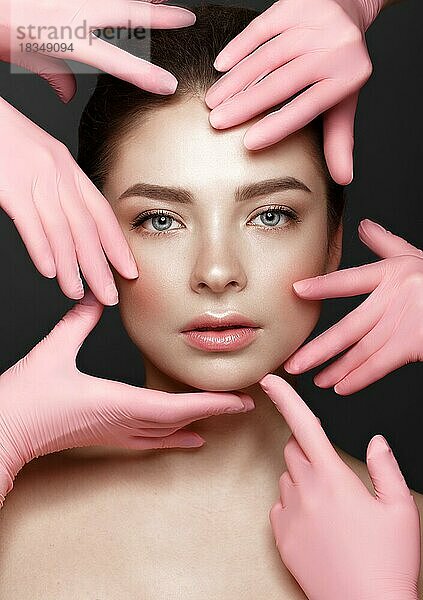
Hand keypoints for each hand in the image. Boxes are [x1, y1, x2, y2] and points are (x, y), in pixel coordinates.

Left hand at [0, 0, 195, 101]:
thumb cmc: (1, 29)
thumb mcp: (27, 58)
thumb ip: (54, 76)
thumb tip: (67, 97)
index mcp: (67, 38)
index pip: (116, 60)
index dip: (145, 74)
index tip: (169, 85)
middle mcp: (73, 11)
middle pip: (127, 13)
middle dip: (160, 18)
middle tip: (186, 18)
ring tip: (166, 0)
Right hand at [0, 97, 140, 304]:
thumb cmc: (5, 137)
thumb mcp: (40, 159)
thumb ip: (57, 189)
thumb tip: (67, 228)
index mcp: (68, 167)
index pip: (101, 212)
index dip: (117, 245)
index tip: (129, 270)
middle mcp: (57, 172)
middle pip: (87, 228)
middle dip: (101, 266)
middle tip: (110, 294)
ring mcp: (34, 177)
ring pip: (61, 230)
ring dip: (72, 267)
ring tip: (77, 292)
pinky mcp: (10, 185)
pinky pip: (31, 222)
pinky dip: (42, 249)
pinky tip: (50, 271)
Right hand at [0, 290, 253, 507]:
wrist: (6, 434)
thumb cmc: (26, 400)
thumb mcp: (54, 352)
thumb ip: (78, 322)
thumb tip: (98, 296)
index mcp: (116, 403)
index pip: (176, 407)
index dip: (210, 403)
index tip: (238, 400)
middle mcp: (123, 422)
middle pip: (181, 419)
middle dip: (216, 410)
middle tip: (248, 402)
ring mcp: (117, 432)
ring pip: (169, 431)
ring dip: (200, 422)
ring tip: (228, 416)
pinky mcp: (109, 434)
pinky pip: (153, 439)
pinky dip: (177, 437)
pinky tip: (192, 440)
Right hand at [205, 0, 382, 184]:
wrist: (351, 4)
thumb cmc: (342, 63)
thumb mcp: (345, 100)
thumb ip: (339, 139)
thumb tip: (343, 179)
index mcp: (349, 75)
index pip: (307, 106)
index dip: (278, 126)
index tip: (249, 143)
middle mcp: (336, 45)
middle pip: (283, 81)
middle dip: (246, 104)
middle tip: (217, 122)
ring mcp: (316, 20)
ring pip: (268, 55)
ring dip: (236, 80)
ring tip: (214, 101)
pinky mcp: (297, 4)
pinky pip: (262, 27)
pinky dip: (239, 47)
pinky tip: (220, 66)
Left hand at [259, 373, 419, 599]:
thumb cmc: (388, 560)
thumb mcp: (400, 508)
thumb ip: (386, 467)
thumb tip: (375, 441)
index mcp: (333, 478)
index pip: (304, 425)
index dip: (286, 398)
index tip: (270, 380)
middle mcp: (304, 491)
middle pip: (293, 450)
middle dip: (306, 449)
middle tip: (332, 472)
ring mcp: (289, 515)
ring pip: (287, 478)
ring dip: (302, 479)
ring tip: (332, 508)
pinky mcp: (280, 537)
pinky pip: (280, 506)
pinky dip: (294, 505)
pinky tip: (318, 526)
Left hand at [284, 219, 422, 394]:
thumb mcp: (415, 258)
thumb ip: (387, 244)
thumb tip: (363, 226)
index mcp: (392, 273)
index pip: (351, 280)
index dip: (324, 285)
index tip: (297, 290)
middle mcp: (396, 297)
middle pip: (350, 326)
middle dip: (319, 348)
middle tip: (293, 363)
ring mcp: (406, 321)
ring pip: (362, 350)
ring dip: (336, 368)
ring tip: (314, 379)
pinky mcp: (414, 343)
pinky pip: (382, 364)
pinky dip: (360, 377)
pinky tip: (341, 386)